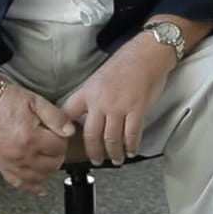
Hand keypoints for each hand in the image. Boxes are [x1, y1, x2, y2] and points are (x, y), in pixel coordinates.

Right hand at [0, 82, 75, 195]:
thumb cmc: (7, 101)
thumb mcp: (37, 102)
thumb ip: (56, 117)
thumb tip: (70, 131)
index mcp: (31, 137)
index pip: (59, 147)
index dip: (65, 139)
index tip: (63, 133)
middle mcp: (20, 154)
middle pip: (51, 165)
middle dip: (59, 155)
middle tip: (58, 144)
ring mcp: (10, 162)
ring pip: (37, 177)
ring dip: (49, 170)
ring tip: (52, 159)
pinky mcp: (2, 165)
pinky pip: (17, 183)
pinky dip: (31, 187)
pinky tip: (40, 189)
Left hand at [61, 34, 173, 165]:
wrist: (149, 53)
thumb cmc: (128, 61)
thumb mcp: (100, 76)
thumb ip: (92, 95)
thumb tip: (89, 114)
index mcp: (88, 92)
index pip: (68, 114)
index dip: (63, 130)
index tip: (64, 142)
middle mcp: (101, 102)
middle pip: (91, 135)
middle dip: (93, 152)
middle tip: (96, 159)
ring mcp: (119, 107)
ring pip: (111, 138)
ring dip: (114, 153)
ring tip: (116, 159)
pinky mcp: (137, 109)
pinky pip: (132, 134)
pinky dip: (132, 146)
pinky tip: (132, 151)